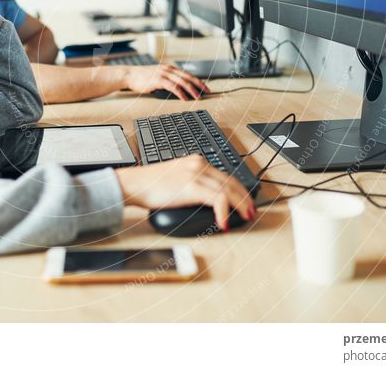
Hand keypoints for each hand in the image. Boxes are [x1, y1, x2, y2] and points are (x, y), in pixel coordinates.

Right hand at [115, 155, 255, 229]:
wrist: (134, 184)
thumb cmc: (149, 185)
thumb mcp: (176, 178)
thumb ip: (192, 183)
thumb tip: (207, 200)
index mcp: (196, 161)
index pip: (226, 175)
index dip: (239, 190)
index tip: (245, 201)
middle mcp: (199, 164)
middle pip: (231, 181)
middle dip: (244, 198)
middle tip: (251, 211)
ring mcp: (195, 174)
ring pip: (228, 190)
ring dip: (240, 206)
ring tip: (245, 217)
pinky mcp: (191, 186)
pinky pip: (217, 199)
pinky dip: (224, 212)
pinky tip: (224, 223)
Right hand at [124, 64, 209, 99]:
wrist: (129, 75)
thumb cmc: (142, 78)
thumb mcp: (158, 76)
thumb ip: (167, 80)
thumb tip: (177, 89)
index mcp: (170, 68)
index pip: (187, 74)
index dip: (198, 81)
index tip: (205, 88)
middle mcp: (168, 69)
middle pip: (188, 77)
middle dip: (199, 85)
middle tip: (207, 92)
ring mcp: (163, 74)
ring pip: (182, 82)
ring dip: (192, 90)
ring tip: (198, 97)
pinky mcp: (158, 80)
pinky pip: (173, 87)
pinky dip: (181, 93)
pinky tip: (185, 98)